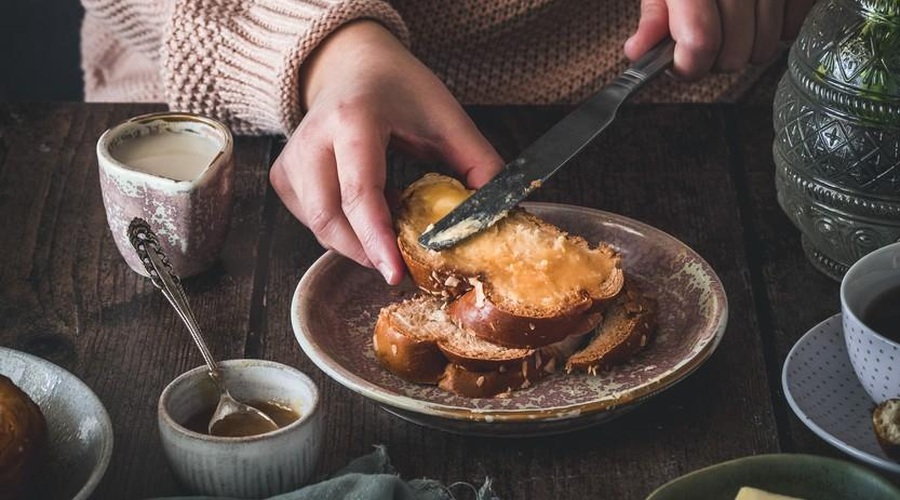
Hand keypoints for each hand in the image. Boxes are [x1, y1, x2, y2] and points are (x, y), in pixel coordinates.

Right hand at [270, 21, 502, 284]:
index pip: (359, 191)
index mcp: (354, 118)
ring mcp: (292, 158)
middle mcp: (313, 137)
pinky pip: (310, 222)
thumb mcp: (448, 118)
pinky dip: (341, 230)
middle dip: (366, 252)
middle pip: (329, 218)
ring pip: (317, 226)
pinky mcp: (283, 175)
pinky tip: (367, 211)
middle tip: (402, 263)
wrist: (354, 66)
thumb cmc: (401, 89)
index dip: (377, 238)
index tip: (396, 272)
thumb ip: (479, 164)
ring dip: (356, 242)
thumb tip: (502, 215)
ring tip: (391, 222)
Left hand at [624, 0, 815, 79]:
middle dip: (716, 58)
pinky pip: (792, 28)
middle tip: (707, 37)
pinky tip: (758, 10)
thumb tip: (639, 51)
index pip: (700, 41)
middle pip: (734, 54)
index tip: (680, 64)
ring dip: (747, 45)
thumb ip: (654, 14)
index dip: (688, 65)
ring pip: (764, 47)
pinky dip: (776, 27)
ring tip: (733, 21)